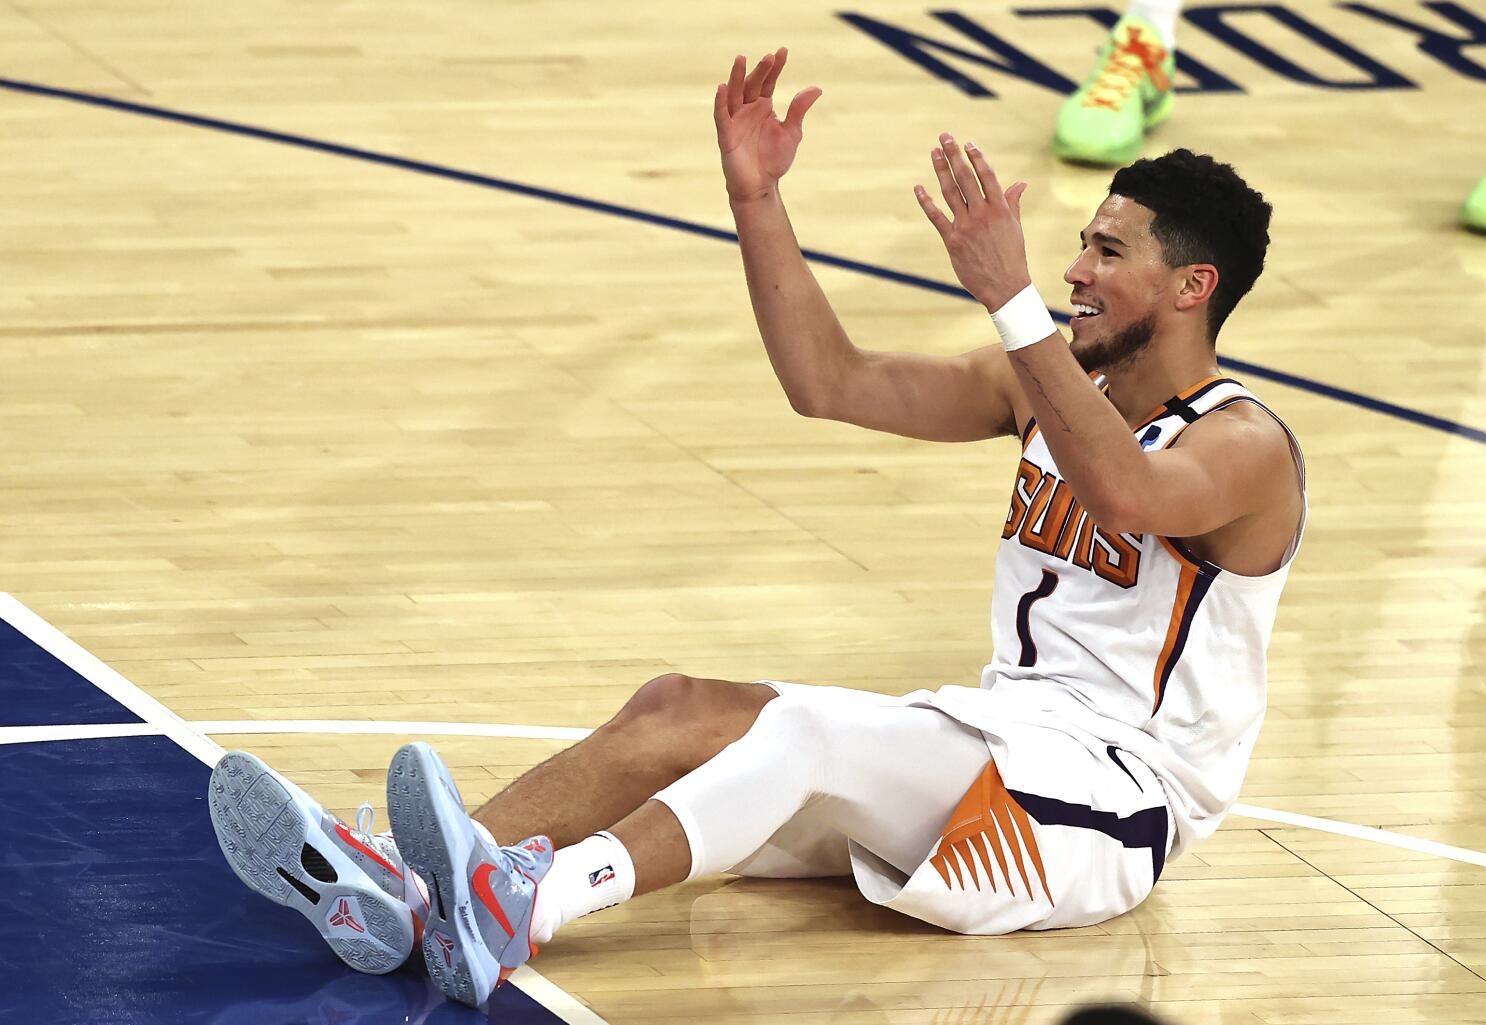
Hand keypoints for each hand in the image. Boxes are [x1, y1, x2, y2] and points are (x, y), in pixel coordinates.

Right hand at [714, 48, 822, 202]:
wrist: (761, 186)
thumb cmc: (775, 160)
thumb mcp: (792, 133)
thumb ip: (799, 110)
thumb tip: (817, 88)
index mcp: (763, 107)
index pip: (768, 82)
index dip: (775, 68)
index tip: (783, 51)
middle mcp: (747, 109)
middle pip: (752, 84)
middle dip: (760, 70)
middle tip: (769, 57)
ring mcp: (735, 120)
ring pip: (734, 94)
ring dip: (737, 77)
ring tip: (741, 59)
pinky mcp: (726, 134)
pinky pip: (721, 115)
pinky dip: (720, 101)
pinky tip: (722, 87)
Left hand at [914, 134, 1032, 311]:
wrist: (1005, 287)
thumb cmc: (1012, 256)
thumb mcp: (1015, 227)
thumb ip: (1013, 203)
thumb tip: (1021, 183)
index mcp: (1000, 209)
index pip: (987, 176)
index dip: (976, 158)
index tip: (968, 143)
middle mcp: (982, 214)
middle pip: (966, 178)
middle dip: (954, 155)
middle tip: (944, 137)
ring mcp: (966, 227)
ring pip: (951, 193)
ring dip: (941, 170)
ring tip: (934, 153)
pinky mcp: (952, 241)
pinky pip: (936, 217)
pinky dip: (926, 202)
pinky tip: (919, 188)